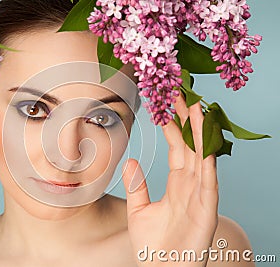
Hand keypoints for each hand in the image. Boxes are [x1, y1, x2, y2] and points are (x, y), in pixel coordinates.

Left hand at [122, 95, 218, 266]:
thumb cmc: (152, 244)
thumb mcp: (139, 210)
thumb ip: (136, 186)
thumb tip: (131, 161)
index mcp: (177, 183)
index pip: (177, 147)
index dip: (173, 126)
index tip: (168, 104)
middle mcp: (191, 184)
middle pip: (192, 146)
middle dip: (189, 120)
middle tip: (184, 94)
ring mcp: (200, 195)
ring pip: (203, 157)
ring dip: (201, 134)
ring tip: (199, 108)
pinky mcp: (206, 210)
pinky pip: (209, 183)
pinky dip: (209, 164)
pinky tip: (208, 147)